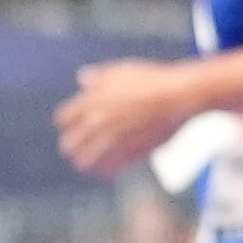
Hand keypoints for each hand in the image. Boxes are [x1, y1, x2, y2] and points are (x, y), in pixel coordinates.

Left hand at [57, 57, 202, 178]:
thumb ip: (99, 77)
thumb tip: (82, 78)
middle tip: (81, 148)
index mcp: (92, 101)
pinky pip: (107, 170)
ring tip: (93, 162)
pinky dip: (106, 170)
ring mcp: (112, 139)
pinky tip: (110, 168)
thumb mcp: (122, 72)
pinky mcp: (128, 153)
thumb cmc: (153, 81)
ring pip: (84, 162)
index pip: (63, 120)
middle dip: (74, 146)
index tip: (76, 126)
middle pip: (69, 145)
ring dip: (87, 162)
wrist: (179, 96)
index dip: (69, 124)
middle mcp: (97, 122)